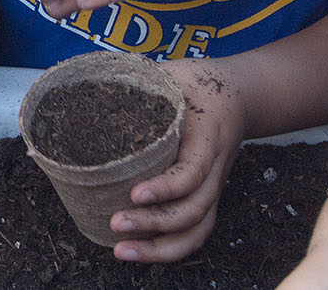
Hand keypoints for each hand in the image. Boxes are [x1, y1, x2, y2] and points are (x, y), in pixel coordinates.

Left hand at [110, 59, 244, 262]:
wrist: (240, 95)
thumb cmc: (196, 84)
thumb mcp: (172, 75)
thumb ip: (138, 80)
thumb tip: (87, 81)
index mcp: (207, 135)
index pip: (194, 171)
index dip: (167, 187)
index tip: (135, 193)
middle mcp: (216, 167)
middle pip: (194, 209)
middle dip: (155, 223)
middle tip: (115, 222)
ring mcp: (214, 186)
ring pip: (197, 230)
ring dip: (160, 248)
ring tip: (121, 251)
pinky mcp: (207, 197)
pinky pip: (195, 233)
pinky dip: (169, 249)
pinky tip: (137, 252)